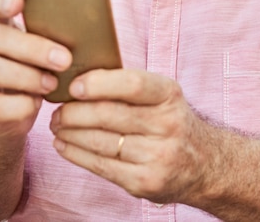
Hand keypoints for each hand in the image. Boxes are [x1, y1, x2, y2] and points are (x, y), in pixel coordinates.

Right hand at [0, 0, 71, 139]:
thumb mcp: (28, 46)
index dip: (2, 1)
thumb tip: (85, 22)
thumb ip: (43, 31)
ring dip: (27, 76)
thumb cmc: (22, 69)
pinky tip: (35, 103)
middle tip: (64, 59)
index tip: (19, 1)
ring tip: (52, 83)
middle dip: (33, 48)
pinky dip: (18, 105)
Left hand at [50, 69, 214, 204]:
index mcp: (169, 95)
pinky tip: (64, 145)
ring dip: (70, 133)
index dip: (99, 84)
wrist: (203, 163)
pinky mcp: (145, 183)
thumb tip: (80, 76)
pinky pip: (101, 167)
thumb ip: (128, 86)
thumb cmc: (170, 120)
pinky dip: (76, 154)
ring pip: (100, 142)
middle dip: (74, 112)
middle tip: (57, 109)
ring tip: (57, 125)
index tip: (73, 85)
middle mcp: (167, 125)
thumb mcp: (162, 95)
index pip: (132, 84)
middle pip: (109, 115)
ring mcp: (157, 156)